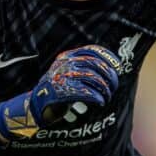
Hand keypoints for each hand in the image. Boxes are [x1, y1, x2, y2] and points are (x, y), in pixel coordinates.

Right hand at [0, 45, 120, 140]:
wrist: (38, 104)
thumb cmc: (59, 89)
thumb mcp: (68, 72)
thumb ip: (82, 67)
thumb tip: (110, 68)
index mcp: (67, 56)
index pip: (91, 50)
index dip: (107, 56)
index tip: (117, 66)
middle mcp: (65, 63)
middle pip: (95, 64)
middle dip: (109, 76)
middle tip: (113, 86)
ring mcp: (64, 76)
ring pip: (93, 78)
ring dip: (105, 89)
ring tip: (107, 96)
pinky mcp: (64, 91)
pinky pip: (87, 92)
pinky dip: (97, 98)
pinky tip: (101, 102)